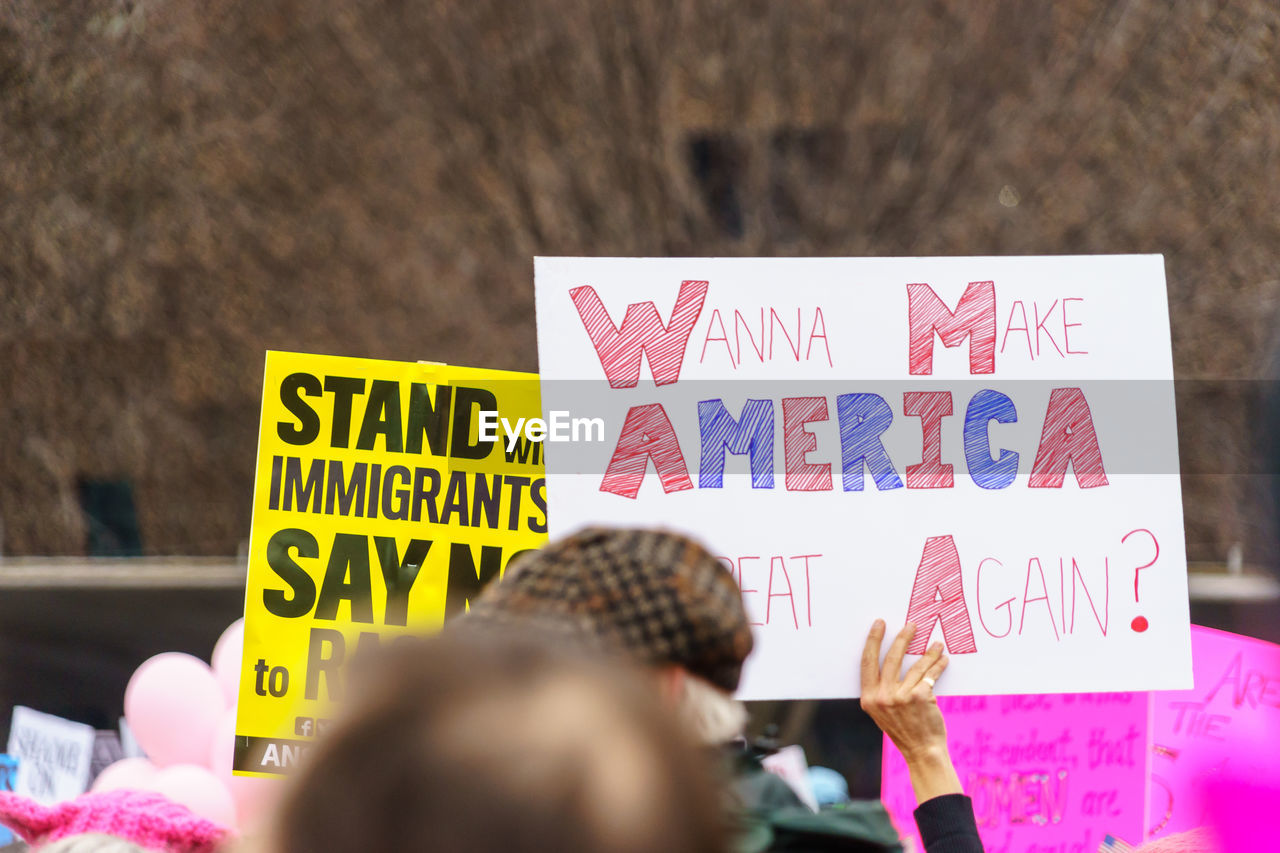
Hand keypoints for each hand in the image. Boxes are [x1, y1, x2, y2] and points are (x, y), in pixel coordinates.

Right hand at [860, 620, 961, 802]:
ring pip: (915, 666)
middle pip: (891, 658)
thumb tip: (890, 659)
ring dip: (928, 652)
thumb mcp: (881, 712)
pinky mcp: (920, 697)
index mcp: (869, 699)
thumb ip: (881, 690)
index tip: (879, 624)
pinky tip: (943, 659)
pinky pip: (929, 675)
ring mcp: (901, 697)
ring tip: (936, 643)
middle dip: (902, 638)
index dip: (873, 641)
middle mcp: (882, 697)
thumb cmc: (904, 730)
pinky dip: (938, 666)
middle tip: (911, 625)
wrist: (922, 751)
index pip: (867, 663)